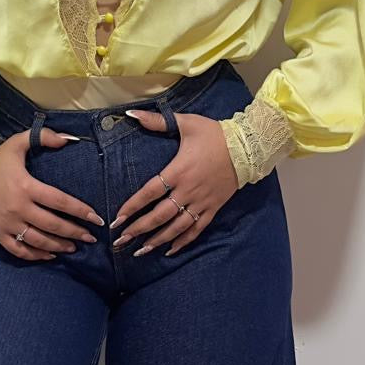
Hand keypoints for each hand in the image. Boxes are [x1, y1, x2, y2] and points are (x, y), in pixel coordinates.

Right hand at [0, 128, 104, 260]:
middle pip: (52, 225)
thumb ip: (43, 137)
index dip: (80, 211)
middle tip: (91, 237)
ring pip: (38, 240)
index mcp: (26, 186)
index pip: (60, 202)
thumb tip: (67, 139)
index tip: (96, 218)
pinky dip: (36, 255)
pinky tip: (50, 255)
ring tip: (74, 247)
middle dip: (75, 233)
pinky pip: (19, 250)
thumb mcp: (18, 143)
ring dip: (59, 246)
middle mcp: (19, 208)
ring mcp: (8, 224)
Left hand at [111, 109, 238, 256]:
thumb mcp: (186, 123)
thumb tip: (130, 113)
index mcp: (179, 171)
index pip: (150, 192)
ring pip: (177, 226)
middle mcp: (188, 190)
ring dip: (158, 240)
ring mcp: (201, 202)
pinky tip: (170, 250)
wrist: (247, 146)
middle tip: (121, 241)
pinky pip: (197, 229)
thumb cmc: (214, 134)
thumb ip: (157, 120)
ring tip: (140, 251)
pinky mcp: (213, 208)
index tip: (117, 219)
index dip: (133, 206)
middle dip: (139, 229)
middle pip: (160, 215)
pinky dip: (183, 241)